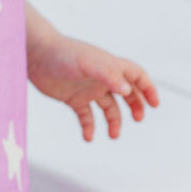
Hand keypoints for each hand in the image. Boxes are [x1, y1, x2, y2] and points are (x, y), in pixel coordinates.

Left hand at [26, 33, 158, 141]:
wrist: (36, 55)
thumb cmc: (63, 54)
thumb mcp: (88, 63)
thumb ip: (109, 75)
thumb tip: (127, 90)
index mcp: (110, 67)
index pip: (136, 76)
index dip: (148, 88)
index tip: (154, 104)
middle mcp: (102, 78)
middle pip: (127, 94)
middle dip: (136, 106)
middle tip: (138, 119)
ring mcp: (88, 89)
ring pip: (108, 108)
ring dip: (114, 122)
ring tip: (113, 135)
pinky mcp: (73, 99)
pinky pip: (86, 116)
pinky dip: (89, 127)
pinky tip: (88, 137)